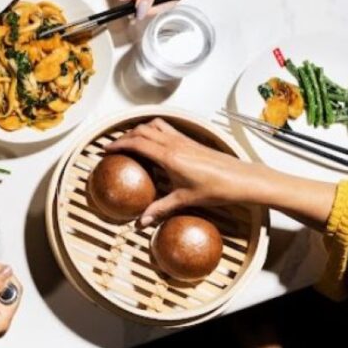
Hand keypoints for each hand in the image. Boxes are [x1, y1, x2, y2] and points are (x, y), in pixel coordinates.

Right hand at [104, 118, 335, 228]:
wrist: (242, 178)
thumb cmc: (216, 189)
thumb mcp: (185, 200)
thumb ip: (160, 208)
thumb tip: (141, 222)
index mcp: (168, 156)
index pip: (137, 143)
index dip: (118, 144)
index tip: (105, 149)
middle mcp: (174, 143)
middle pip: (142, 130)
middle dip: (125, 136)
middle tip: (113, 146)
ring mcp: (183, 139)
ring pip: (154, 125)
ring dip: (139, 129)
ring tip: (130, 140)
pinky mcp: (191, 140)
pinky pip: (166, 128)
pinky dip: (153, 130)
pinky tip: (153, 141)